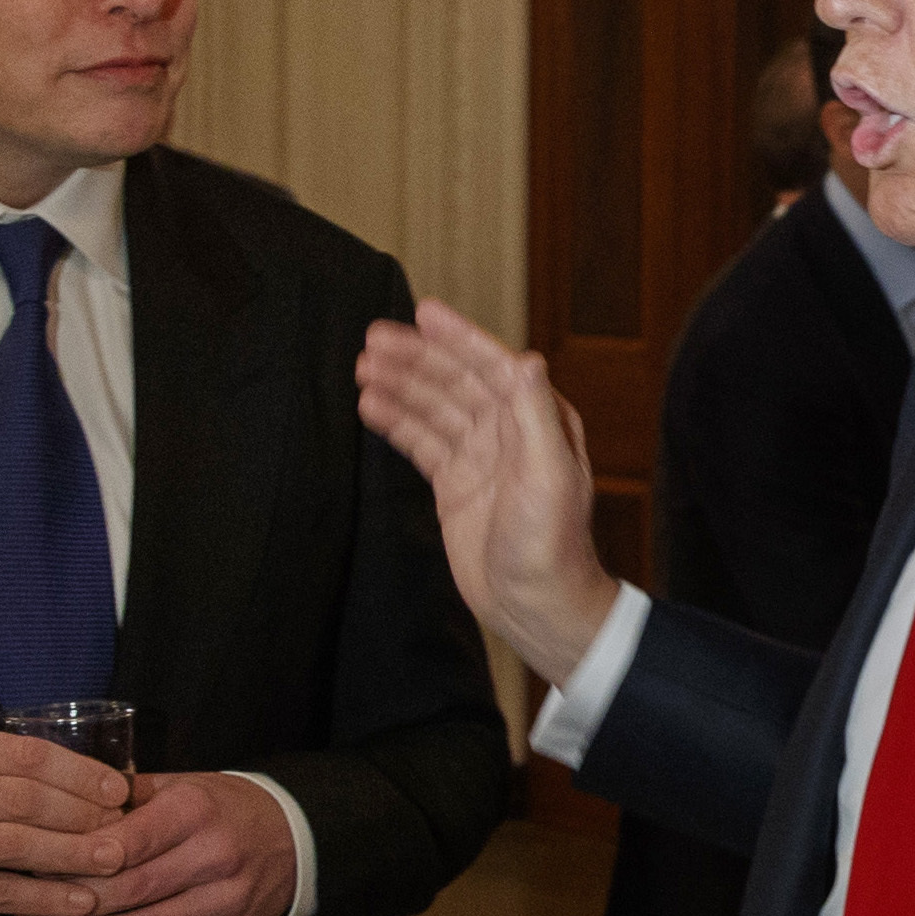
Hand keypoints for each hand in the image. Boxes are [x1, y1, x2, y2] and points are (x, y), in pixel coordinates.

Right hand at [0, 720, 130, 915]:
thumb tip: (88, 783)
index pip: (28, 755)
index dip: (81, 774)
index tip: (119, 790)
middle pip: (26, 800)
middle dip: (84, 816)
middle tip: (125, 831)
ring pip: (15, 846)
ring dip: (73, 856)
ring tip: (114, 864)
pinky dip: (43, 896)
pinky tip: (77, 902)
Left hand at [23, 772, 298, 915]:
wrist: (294, 838)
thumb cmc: (222, 809)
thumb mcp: (184, 784)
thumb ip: (128, 797)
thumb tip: (65, 807)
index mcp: (196, 810)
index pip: (132, 839)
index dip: (85, 860)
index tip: (41, 872)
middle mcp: (215, 856)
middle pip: (135, 889)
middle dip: (78, 909)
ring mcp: (227, 902)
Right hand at [356, 298, 619, 683]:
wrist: (535, 602)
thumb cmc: (552, 542)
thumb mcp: (549, 474)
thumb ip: (535, 414)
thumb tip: (526, 358)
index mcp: (535, 420)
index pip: (491, 366)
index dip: (458, 338)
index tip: (423, 313)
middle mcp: (506, 431)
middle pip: (454, 381)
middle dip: (416, 358)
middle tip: (373, 338)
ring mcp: (478, 457)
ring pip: (433, 408)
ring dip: (400, 385)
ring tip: (362, 368)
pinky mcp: (455, 484)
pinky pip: (421, 443)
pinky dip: (396, 423)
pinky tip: (370, 406)